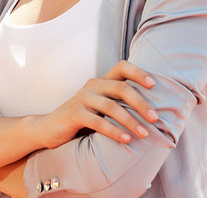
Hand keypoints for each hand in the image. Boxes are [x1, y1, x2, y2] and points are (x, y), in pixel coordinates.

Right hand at [33, 60, 157, 148]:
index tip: (154, 85)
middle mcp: (93, 85)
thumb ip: (120, 104)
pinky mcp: (74, 114)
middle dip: (141, 103)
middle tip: (155, 118)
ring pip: (111, 106)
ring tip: (144, 133)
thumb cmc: (83, 119)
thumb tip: (152, 111)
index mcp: (102, 81)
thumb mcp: (102, 108)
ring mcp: (82, 98)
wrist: (50, 128)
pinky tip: (125, 139)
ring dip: (130, 120)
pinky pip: (97, 122)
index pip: (122, 67)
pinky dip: (113, 131)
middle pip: (121, 88)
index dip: (138, 72)